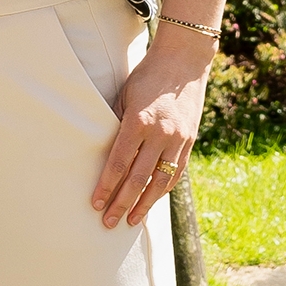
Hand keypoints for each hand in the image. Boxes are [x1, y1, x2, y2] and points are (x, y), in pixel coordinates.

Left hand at [92, 29, 214, 230]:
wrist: (184, 62)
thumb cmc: (146, 77)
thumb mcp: (124, 96)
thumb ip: (114, 125)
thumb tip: (102, 154)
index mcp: (139, 122)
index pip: (119, 163)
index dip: (106, 186)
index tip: (96, 204)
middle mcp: (161, 134)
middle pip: (138, 178)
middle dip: (122, 203)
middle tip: (108, 222)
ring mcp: (178, 140)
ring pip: (160, 181)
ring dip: (144, 204)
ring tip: (131, 221)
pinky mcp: (190, 142)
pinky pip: (176, 173)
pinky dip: (162, 190)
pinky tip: (151, 201)